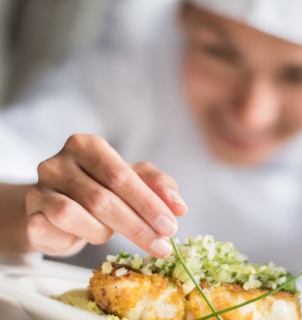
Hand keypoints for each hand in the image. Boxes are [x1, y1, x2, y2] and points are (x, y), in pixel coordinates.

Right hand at [26, 134, 186, 257]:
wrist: (59, 206)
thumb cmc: (102, 189)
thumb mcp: (134, 180)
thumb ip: (158, 186)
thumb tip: (179, 207)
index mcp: (87, 145)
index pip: (122, 176)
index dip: (148, 204)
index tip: (171, 227)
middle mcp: (59, 162)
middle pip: (103, 199)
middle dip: (138, 227)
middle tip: (162, 246)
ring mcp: (39, 188)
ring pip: (74, 215)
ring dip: (102, 232)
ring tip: (110, 233)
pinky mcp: (30, 214)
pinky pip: (54, 232)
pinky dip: (75, 238)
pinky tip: (84, 236)